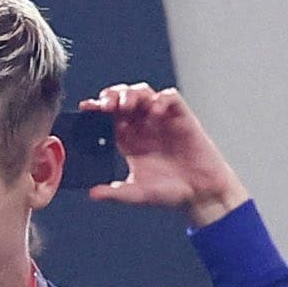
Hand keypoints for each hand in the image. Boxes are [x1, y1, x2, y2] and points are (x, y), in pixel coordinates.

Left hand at [79, 85, 245, 226]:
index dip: (96, 108)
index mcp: (128, 139)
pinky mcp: (181, 117)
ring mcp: (162, 119)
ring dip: (133, 94)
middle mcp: (143, 126)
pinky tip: (155, 111)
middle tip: (107, 105)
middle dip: (112, 96)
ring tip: (127, 106)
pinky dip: (161, 99)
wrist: (201, 194)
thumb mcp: (138, 193)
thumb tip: (92, 194)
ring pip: (143, 92)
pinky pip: (170, 97)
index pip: (108, 117)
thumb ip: (116, 193)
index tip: (86, 108)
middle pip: (122, 98)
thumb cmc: (170, 193)